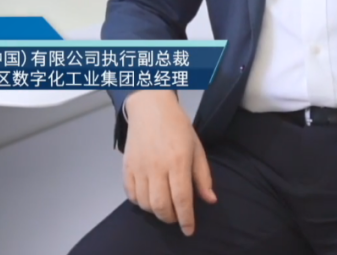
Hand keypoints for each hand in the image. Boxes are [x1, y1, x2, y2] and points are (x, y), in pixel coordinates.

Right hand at [122, 91, 217, 235]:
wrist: (150, 106)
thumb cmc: (177, 125)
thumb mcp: (196, 147)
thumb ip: (203, 176)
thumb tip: (210, 200)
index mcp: (177, 161)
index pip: (182, 199)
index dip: (186, 219)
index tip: (189, 230)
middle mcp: (157, 167)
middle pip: (161, 205)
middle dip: (170, 218)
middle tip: (177, 217)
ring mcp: (139, 167)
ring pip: (145, 203)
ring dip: (155, 211)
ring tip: (164, 207)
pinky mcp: (126, 166)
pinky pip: (130, 194)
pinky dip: (139, 202)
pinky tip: (148, 198)